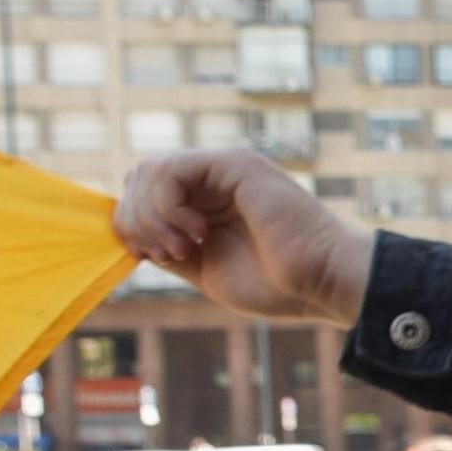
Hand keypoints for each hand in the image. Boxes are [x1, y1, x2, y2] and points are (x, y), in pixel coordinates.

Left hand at [115, 150, 373, 325]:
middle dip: (138, 220)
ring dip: (152, 217)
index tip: (159, 258)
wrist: (323, 284)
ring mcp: (224, 168)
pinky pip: (171, 170)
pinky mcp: (235, 165)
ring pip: (148, 170)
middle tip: (170, 254)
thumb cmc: (279, 285)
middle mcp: (214, 178)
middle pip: (139, 177)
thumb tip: (128, 236)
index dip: (133, 224)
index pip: (142, 193)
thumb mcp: (205, 269)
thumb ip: (168, 248)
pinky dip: (168, 205)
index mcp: (207, 201)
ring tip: (184, 246)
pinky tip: (197, 230)